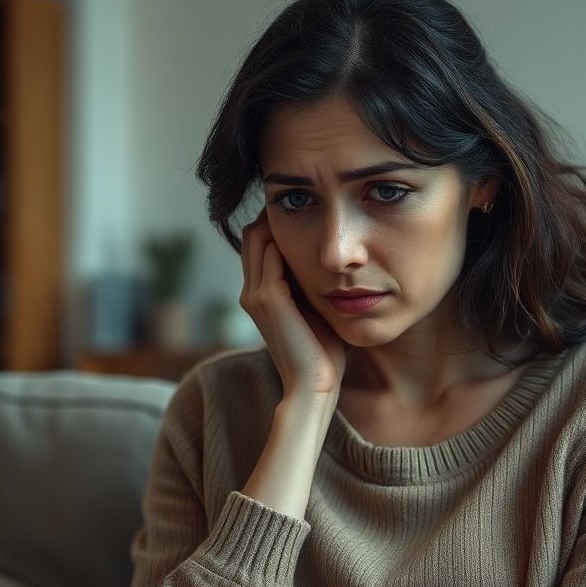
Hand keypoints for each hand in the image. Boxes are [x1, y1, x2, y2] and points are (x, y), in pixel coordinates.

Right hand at [240, 207, 346, 396]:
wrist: (314, 385)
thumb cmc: (322, 353)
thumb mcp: (317, 311)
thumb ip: (314, 287)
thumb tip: (335, 266)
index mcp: (259, 294)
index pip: (259, 242)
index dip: (279, 222)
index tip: (310, 210)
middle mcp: (250, 291)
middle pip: (254, 232)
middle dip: (278, 213)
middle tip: (311, 201)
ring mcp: (255, 294)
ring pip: (258, 236)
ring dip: (282, 219)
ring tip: (313, 208)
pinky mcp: (268, 298)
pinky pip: (271, 252)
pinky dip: (289, 236)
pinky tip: (316, 229)